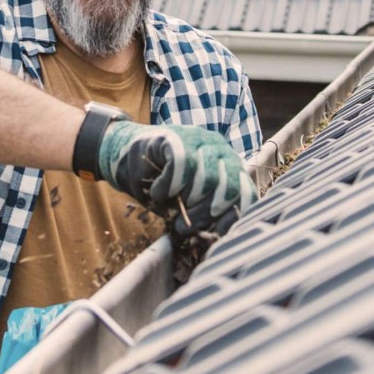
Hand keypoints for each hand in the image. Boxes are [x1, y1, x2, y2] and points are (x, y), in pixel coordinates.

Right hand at [97, 121, 257, 235]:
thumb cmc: (163, 185)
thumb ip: (206, 212)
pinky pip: (180, 165)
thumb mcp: (188, 202)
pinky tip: (158, 192)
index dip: (231, 217)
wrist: (128, 157)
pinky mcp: (175, 136)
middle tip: (186, 228)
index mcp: (229, 166)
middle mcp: (220, 149)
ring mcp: (198, 139)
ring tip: (171, 210)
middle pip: (227, 186)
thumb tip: (217, 237)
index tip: (214, 233)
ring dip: (187, 202)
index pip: (245, 192)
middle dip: (206, 213)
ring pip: (206, 177)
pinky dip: (167, 186)